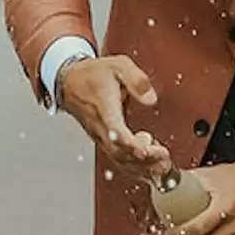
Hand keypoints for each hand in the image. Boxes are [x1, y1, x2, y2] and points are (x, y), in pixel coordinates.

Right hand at [56, 54, 170, 176]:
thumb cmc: (93, 74)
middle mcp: (100, 127)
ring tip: (163, 167)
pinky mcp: (103, 140)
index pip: (116, 132)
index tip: (151, 149)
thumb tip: (151, 99)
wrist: (69, 81)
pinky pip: (117, 159)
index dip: (133, 144)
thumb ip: (136, 80)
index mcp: (104, 108)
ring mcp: (100, 136)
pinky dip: (134, 168)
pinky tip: (149, 169)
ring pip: (119, 160)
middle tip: (165, 159)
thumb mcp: (117, 65)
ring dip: (141, 168)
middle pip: (120, 153)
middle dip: (143, 161)